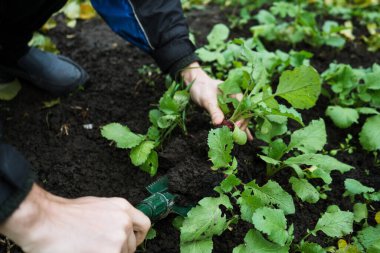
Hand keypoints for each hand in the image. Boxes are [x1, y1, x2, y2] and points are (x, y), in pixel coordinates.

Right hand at [0, 184, 150, 252]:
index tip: (130, 243)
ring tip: (90, 248)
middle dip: (118, 249)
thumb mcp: (97, 206)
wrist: (46, 221)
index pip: (144, 225)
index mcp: (122, 208)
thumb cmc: (64, 214)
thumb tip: (121, 229)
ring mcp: (117, 239)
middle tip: (100, 247)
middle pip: (131, 246)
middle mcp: (123, 222)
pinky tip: (88, 250)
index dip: (137, 237)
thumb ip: (113, 216)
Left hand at [181, 62, 252, 139]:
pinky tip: (246, 137)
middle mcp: (235, 100)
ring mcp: (231, 106)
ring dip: (240, 128)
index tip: (236, 126)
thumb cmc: (202, 89)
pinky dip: (238, 128)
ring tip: (242, 140)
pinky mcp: (226, 111)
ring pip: (239, 118)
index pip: (243, 107)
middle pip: (243, 114)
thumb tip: (219, 123)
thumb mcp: (207, 99)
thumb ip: (214, 110)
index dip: (242, 117)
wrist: (195, 85)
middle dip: (242, 125)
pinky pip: (233, 120)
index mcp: (235, 94)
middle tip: (237, 136)